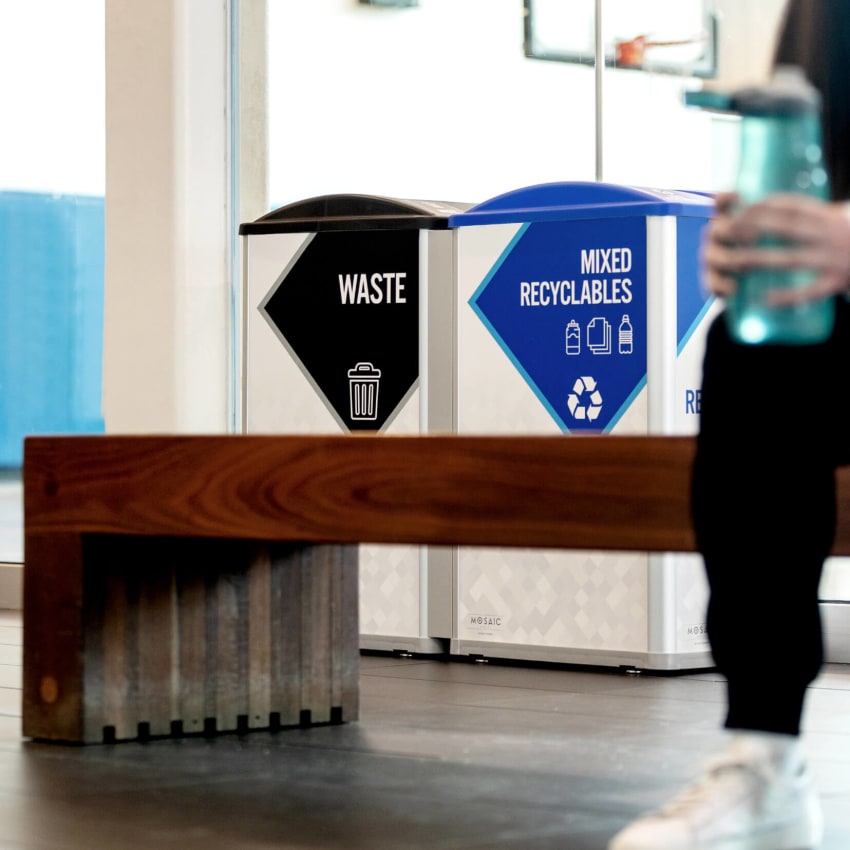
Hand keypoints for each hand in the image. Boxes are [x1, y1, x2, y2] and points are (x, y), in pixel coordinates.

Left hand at [700, 192, 849, 302]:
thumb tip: (774, 205)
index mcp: (830, 217)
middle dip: (756, 227)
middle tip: (729, 232)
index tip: (741, 209)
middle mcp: (831, 234)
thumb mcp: (839, 217)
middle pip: (787, 227)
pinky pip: (809, 291)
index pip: (793, 205)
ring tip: (735, 262)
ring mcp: (833, 259)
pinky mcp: (837, 281)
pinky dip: (786, 295)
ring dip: (760, 260)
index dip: (765, 205)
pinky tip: (765, 298)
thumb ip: (813, 213)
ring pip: (791, 258)